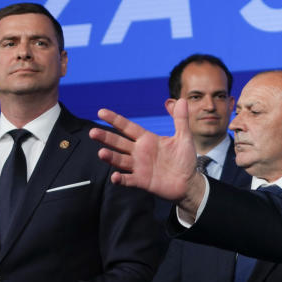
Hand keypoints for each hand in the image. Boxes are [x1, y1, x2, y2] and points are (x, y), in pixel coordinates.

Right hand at [89, 99, 204, 210]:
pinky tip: (115, 177)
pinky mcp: (141, 181)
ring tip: (101, 153)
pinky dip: (121, 179)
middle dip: (106, 138)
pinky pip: (128, 179)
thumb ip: (180, 119)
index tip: (101, 112)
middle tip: (92, 132)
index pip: (127, 127)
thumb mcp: (184, 137)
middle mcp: (139, 152)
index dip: (115, 120)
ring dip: (110, 157)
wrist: (189, 182)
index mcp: (147, 139)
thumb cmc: (184, 159)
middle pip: (118, 143)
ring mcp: (139, 167)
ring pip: (120, 160)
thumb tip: (180, 99)